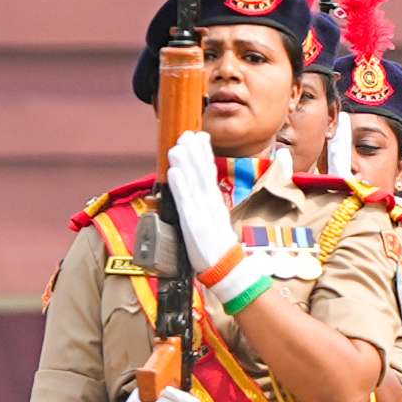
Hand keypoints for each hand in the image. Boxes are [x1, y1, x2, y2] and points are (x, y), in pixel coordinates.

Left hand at [164, 132, 237, 277]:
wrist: (226, 268)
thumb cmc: (218, 248)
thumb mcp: (216, 222)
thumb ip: (211, 207)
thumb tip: (207, 196)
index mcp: (215, 202)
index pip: (209, 173)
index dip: (203, 154)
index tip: (199, 136)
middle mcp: (209, 203)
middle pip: (201, 172)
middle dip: (194, 151)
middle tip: (187, 133)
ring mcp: (201, 212)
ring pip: (192, 183)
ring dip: (185, 163)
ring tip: (177, 146)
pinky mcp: (192, 223)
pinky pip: (184, 201)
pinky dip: (179, 185)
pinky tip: (174, 172)